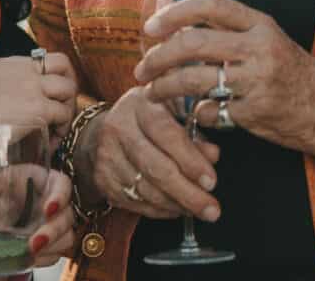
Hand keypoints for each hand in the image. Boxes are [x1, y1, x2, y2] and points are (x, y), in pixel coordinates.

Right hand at [0, 52, 76, 136]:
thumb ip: (1, 84)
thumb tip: (8, 99)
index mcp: (11, 62)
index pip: (44, 58)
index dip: (55, 74)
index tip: (52, 92)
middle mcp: (25, 70)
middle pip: (64, 65)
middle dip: (69, 84)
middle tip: (65, 105)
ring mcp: (33, 87)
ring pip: (68, 89)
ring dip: (67, 108)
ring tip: (58, 127)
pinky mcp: (38, 109)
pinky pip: (63, 114)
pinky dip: (61, 129)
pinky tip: (52, 142)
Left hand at [0, 167, 77, 265]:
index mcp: (43, 181)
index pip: (63, 185)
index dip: (60, 196)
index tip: (47, 208)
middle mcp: (53, 203)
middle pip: (66, 218)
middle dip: (53, 232)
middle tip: (32, 243)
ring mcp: (54, 224)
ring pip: (65, 238)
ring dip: (51, 249)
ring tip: (29, 255)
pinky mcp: (50, 242)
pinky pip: (56, 253)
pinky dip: (45, 258)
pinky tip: (29, 260)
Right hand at [78, 86, 220, 221]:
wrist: (102, 131)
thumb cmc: (147, 117)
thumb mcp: (172, 110)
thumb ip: (194, 131)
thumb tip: (212, 156)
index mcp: (140, 104)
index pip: (166, 134)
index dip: (190, 160)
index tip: (211, 181)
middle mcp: (119, 129)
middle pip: (156, 168)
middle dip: (188, 193)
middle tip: (211, 209)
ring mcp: (108, 157)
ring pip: (147, 190)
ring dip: (177, 205)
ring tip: (199, 209)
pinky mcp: (104, 181)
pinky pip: (137, 203)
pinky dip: (162, 210)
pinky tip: (178, 208)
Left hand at [134, 0, 314, 168]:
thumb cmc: (291, 71)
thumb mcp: (268, 39)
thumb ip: (231, 31)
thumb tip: (177, 28)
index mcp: (259, 23)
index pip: (209, 4)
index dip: (174, 13)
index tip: (151, 27)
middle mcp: (258, 48)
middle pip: (193, 43)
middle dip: (158, 56)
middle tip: (142, 67)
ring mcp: (257, 81)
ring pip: (194, 79)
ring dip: (164, 87)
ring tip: (152, 92)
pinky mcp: (254, 113)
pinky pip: (209, 111)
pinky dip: (194, 114)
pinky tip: (192, 114)